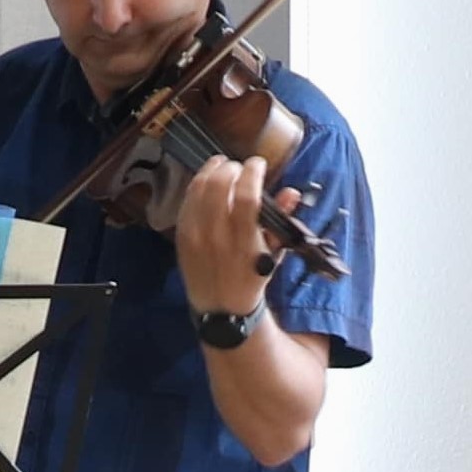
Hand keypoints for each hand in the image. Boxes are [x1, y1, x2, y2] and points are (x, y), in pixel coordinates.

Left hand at [177, 157, 271, 321]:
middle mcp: (217, 237)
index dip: (253, 172)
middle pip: (219, 186)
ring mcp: (195, 235)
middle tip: (239, 167)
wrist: (222, 308)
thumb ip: (280, 222)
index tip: (258, 164)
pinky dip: (198, 185)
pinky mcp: (181, 235)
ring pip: (199, 188)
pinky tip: (207, 181)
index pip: (246, 196)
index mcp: (244, 243)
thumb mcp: (273, 254)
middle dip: (231, 168)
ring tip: (222, 166)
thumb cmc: (251, 279)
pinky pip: (186, 200)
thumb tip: (291, 192)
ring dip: (212, 170)